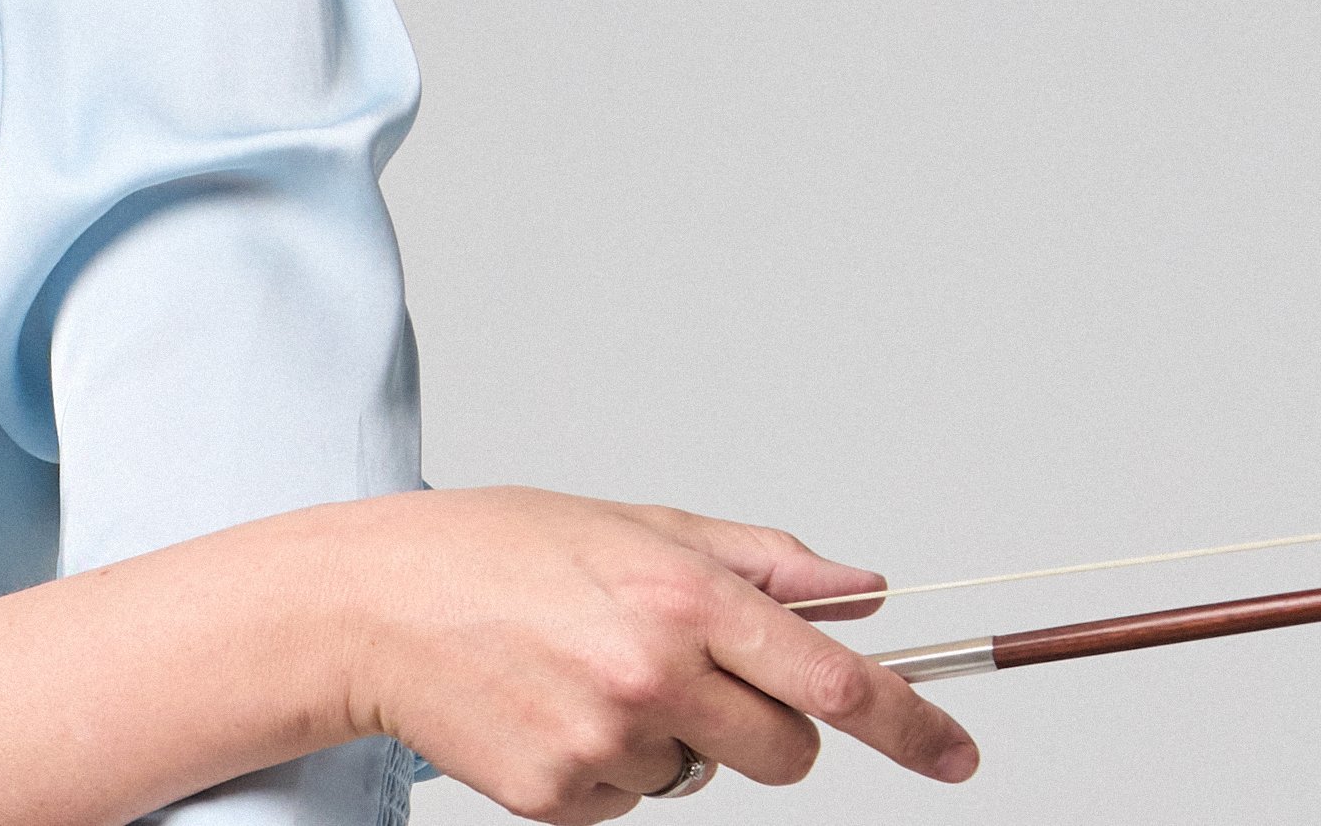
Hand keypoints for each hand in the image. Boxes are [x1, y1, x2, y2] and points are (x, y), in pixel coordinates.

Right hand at [322, 487, 978, 822]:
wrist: (363, 608)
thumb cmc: (489, 551)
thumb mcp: (633, 524)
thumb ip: (759, 560)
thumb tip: (861, 588)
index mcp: (685, 597)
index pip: (836, 681)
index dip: (913, 726)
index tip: (957, 754)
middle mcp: (655, 675)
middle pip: (787, 753)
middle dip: (767, 728)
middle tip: (691, 678)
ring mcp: (606, 744)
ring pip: (700, 776)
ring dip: (668, 739)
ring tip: (583, 677)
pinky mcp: (557, 798)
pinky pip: (628, 803)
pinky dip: (603, 769)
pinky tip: (547, 710)